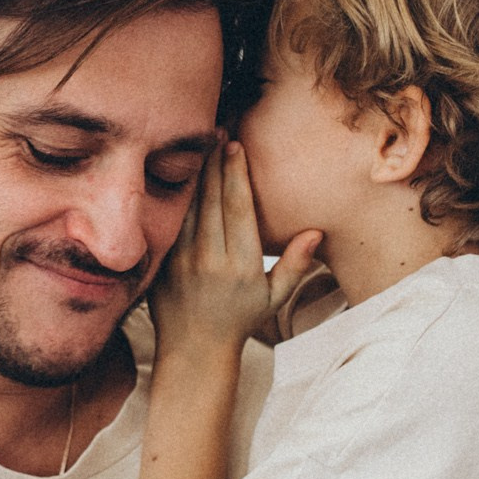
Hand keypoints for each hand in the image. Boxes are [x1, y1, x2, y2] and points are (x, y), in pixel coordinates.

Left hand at [151, 142, 320, 359]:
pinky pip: (171, 222)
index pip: (238, 209)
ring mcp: (182, 261)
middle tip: (217, 129)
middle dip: (214, 161)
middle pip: (211, 199)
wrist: (194, 349)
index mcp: (241, 265)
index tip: (237, 146)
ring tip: (200, 142)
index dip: (236, 174)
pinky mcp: (163, 263)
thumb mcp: (275, 298)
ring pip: (189, 206)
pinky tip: (180, 173)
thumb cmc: (240, 320)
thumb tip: (316, 231)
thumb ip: (296, 265)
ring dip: (195, 172)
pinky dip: (176, 195)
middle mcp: (210, 259)